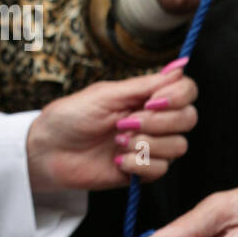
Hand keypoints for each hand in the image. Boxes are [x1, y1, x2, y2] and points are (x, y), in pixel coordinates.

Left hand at [25, 68, 196, 193]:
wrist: (49, 150)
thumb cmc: (70, 116)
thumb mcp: (106, 95)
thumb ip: (145, 84)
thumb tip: (180, 66)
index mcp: (144, 96)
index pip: (186, 91)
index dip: (178, 96)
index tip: (153, 102)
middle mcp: (152, 120)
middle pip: (188, 119)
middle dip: (158, 122)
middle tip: (124, 123)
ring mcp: (149, 145)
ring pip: (178, 146)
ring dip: (146, 144)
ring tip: (116, 141)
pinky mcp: (142, 170)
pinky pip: (161, 169)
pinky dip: (138, 164)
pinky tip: (117, 160)